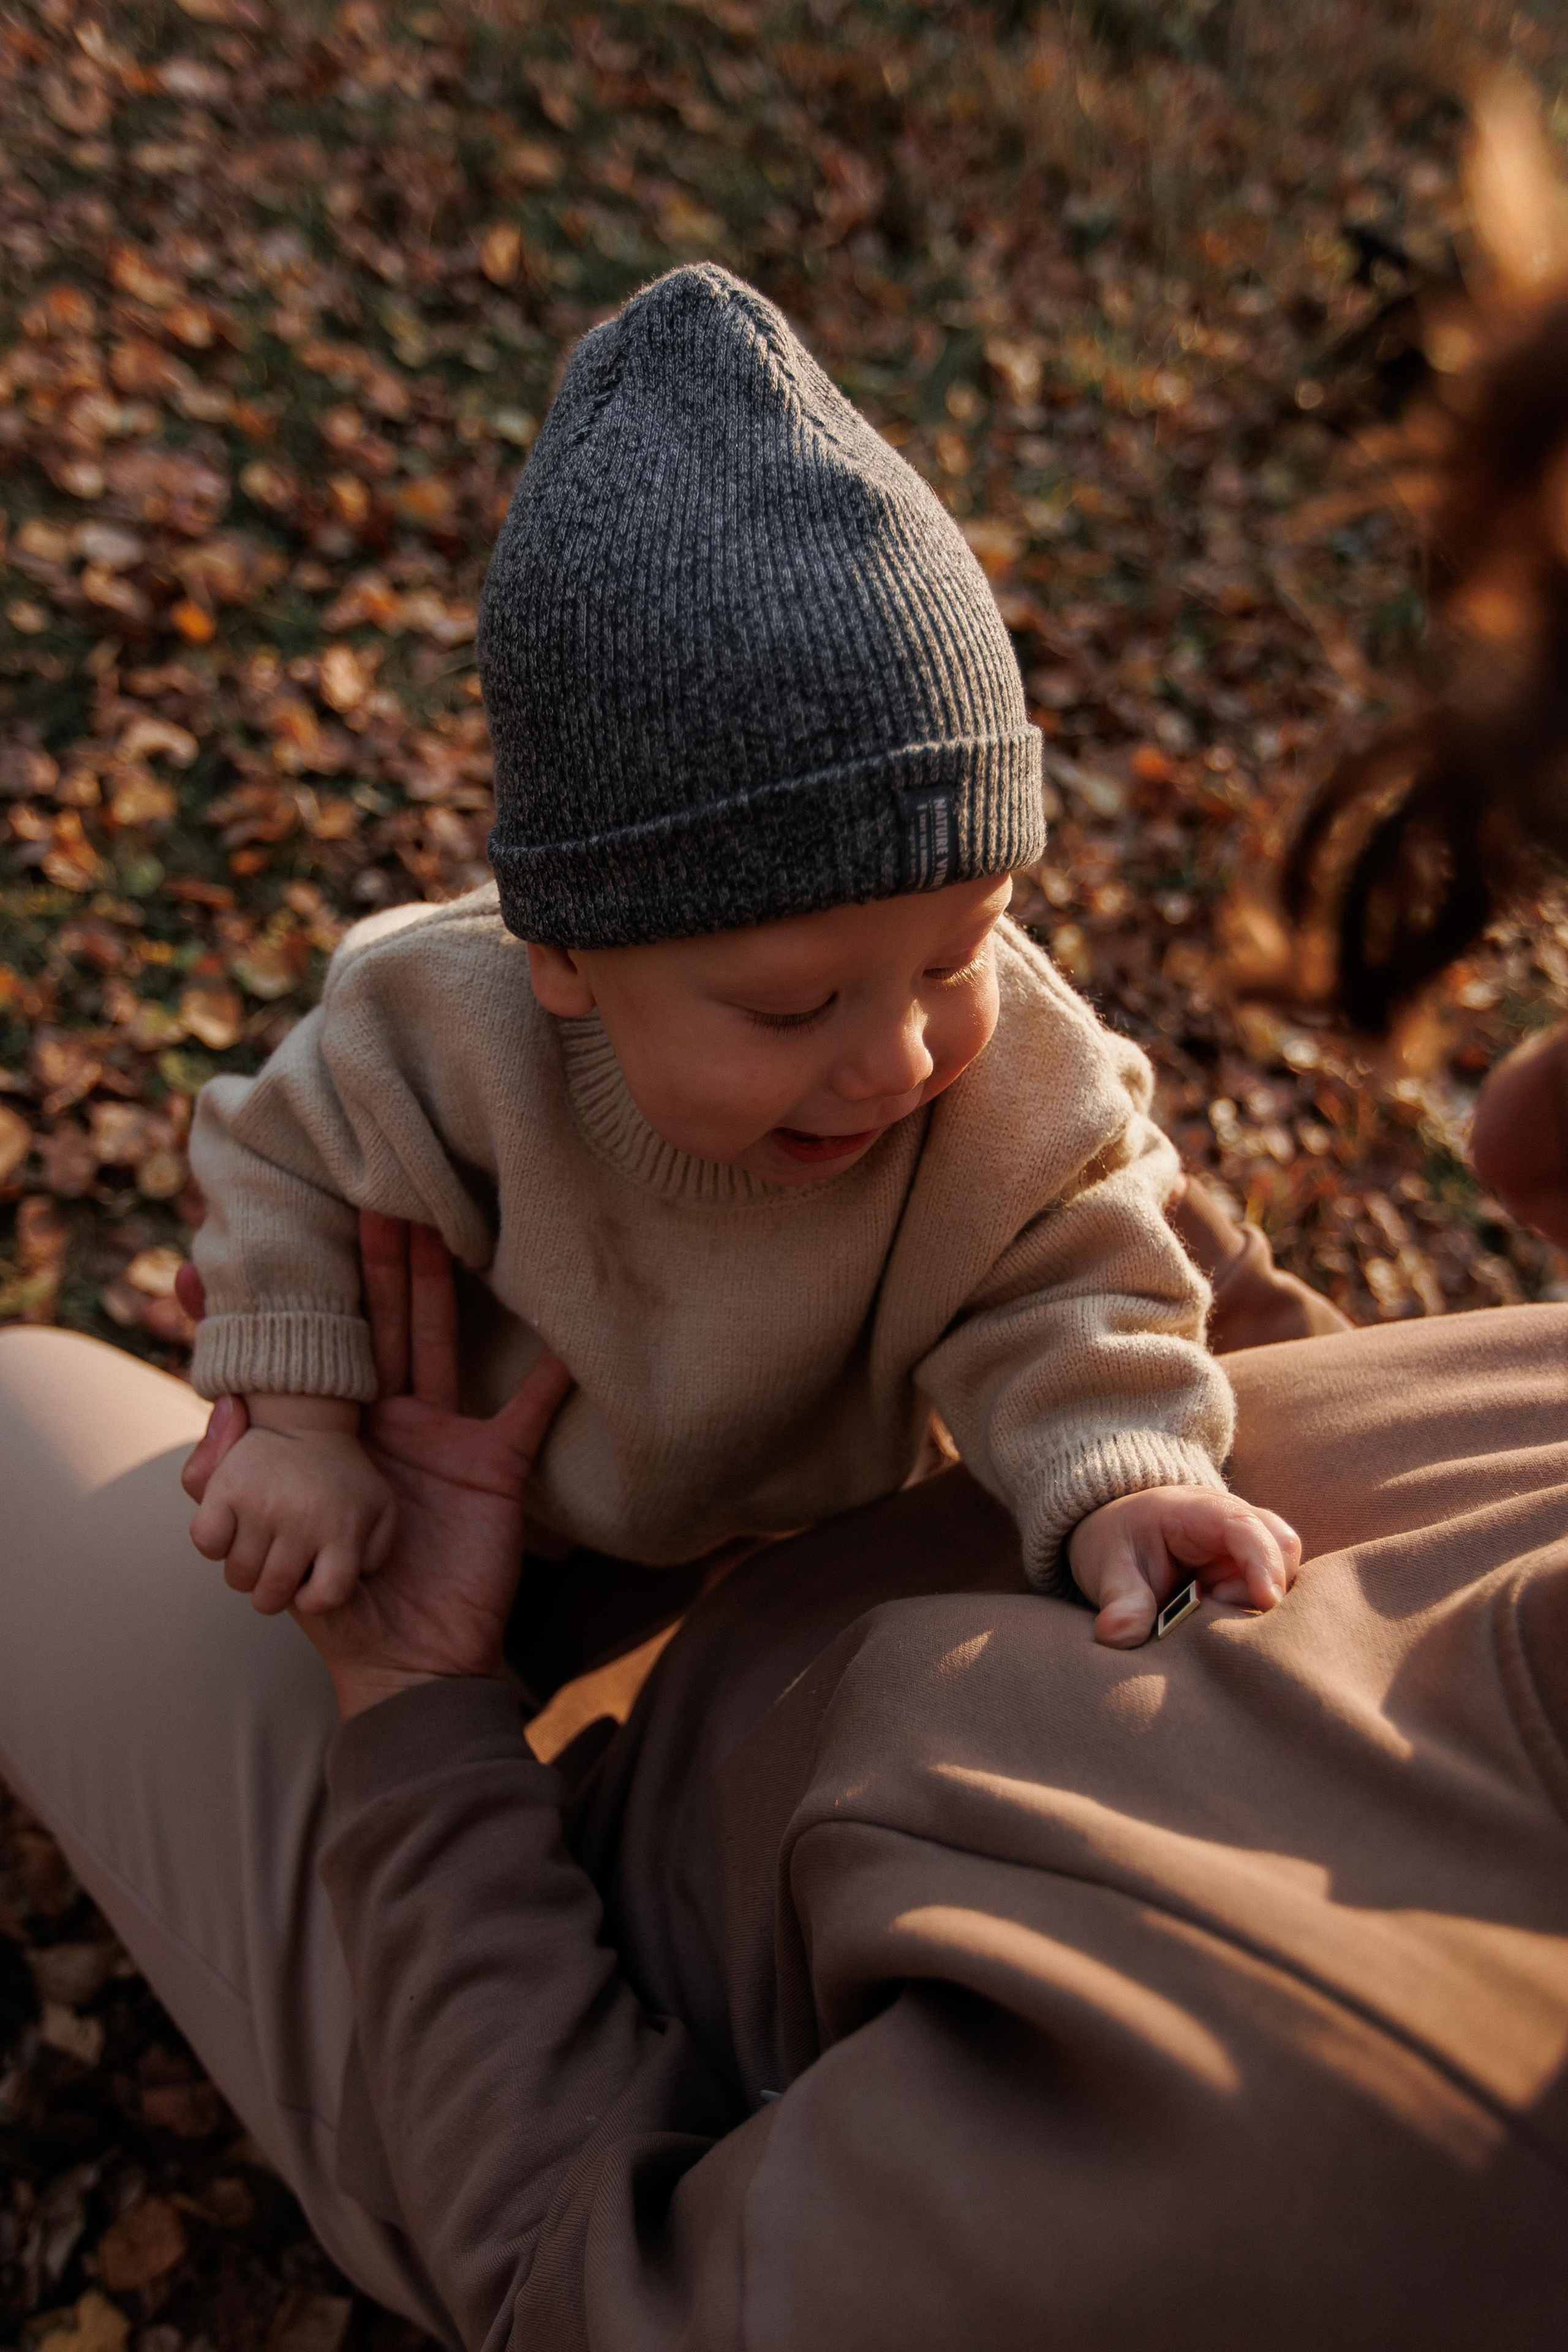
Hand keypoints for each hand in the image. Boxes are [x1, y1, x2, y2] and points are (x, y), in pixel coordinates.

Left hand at [181, 1213, 573, 1717]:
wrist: (410, 1664)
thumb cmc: (339, 1611)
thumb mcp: (271, 1547)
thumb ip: (235, 1482)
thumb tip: (213, 1408)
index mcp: (331, 1438)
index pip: (302, 1357)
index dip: (275, 1307)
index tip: (241, 1245)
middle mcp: (385, 1423)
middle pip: (376, 1326)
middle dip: (368, 1263)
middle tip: (363, 1193)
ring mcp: (442, 1437)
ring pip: (439, 1342)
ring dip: (438, 1284)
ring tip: (433, 1220)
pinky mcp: (494, 1465)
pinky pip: (529, 1409)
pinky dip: (551, 1374)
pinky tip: (567, 1331)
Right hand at [187, 1406, 396, 1615]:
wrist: (307, 1420)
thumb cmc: (344, 1480)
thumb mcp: (380, 1511)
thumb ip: (376, 1555)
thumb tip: (349, 1574)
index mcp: (343, 1528)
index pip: (327, 1596)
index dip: (315, 1598)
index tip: (312, 1579)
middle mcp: (302, 1518)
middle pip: (272, 1596)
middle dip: (274, 1590)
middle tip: (283, 1559)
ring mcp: (261, 1503)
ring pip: (238, 1576)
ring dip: (246, 1569)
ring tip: (262, 1541)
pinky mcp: (226, 1488)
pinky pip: (208, 1543)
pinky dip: (216, 1543)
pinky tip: (235, 1526)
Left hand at [1067, 1484, 1300, 1649]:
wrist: (1119, 1540)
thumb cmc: (1118, 1544)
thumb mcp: (1107, 1567)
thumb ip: (1119, 1600)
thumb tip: (1115, 1635)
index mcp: (1198, 1510)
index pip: (1246, 1525)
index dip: (1262, 1561)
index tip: (1265, 1602)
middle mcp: (1234, 1524)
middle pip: (1281, 1549)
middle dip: (1263, 1589)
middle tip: (1215, 1609)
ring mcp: (1246, 1551)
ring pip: (1282, 1576)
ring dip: (1258, 1605)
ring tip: (1212, 1617)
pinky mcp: (1249, 1576)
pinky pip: (1270, 1595)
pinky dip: (1254, 1614)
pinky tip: (1225, 1627)